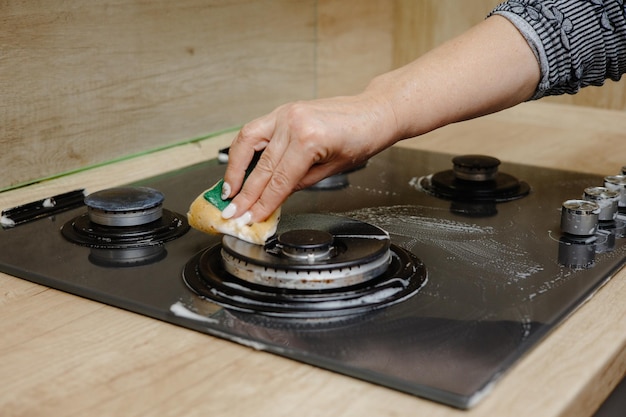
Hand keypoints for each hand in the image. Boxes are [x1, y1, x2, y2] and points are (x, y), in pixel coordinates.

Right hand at [220, 93, 398, 221]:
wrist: (373, 112)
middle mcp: (292, 123)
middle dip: (245, 194)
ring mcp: (285, 113)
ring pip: (247, 142)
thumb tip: (273, 198)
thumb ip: (299, 183)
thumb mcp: (332, 170)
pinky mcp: (282, 111)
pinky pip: (254, 130)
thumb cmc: (361, 139)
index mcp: (309, 140)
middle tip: (233, 213)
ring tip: (228, 190)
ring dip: (234, 168)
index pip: (279, 181)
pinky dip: (243, 149)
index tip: (249, 218)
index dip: (261, 203)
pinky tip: (238, 165)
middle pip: (261, 166)